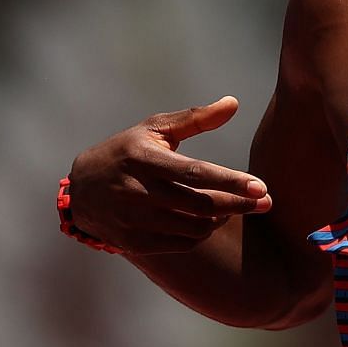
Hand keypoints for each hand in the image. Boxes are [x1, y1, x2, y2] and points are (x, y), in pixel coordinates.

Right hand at [66, 97, 271, 254]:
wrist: (81, 191)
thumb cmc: (126, 152)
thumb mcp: (154, 130)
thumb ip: (195, 118)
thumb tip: (234, 103)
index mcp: (143, 159)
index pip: (195, 173)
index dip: (230, 182)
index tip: (261, 187)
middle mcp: (137, 191)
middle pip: (201, 205)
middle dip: (239, 205)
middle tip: (266, 202)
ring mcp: (133, 220)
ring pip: (195, 227)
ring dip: (221, 218)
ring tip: (232, 207)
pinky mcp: (134, 242)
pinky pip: (183, 243)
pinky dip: (202, 232)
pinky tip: (209, 220)